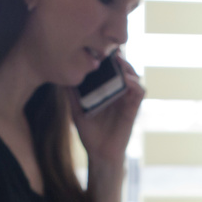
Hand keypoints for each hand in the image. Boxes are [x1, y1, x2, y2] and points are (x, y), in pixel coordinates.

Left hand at [69, 54, 144, 173]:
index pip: (110, 68)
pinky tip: (125, 80)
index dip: (106, 57)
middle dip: (117, 57)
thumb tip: (62, 76)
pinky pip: (139, 91)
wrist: (100, 154)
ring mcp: (127, 99)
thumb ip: (72, 94)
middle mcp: (118, 92)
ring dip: (127, 67)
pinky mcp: (133, 108)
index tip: (96, 47)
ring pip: (133, 75)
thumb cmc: (89, 132)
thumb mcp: (77, 110)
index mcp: (106, 90)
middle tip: (109, 50)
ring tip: (118, 61)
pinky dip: (134, 83)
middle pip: (123, 68)